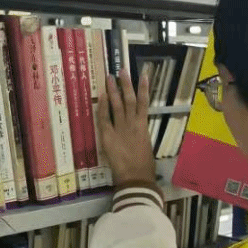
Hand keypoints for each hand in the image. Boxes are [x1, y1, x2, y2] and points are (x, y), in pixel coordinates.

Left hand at [97, 69, 155, 186]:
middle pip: (130, 99)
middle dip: (126, 84)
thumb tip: (136, 131)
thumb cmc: (144, 166)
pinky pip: (105, 118)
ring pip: (118, 105)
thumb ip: (140, 136)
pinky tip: (102, 96)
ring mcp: (121, 129)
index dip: (144, 89)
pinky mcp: (109, 136)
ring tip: (110, 77)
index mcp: (144, 127)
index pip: (144, 103)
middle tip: (122, 70)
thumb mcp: (146, 147)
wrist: (136, 177)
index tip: (144, 75)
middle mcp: (133, 124)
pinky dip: (103, 107)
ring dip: (114, 90)